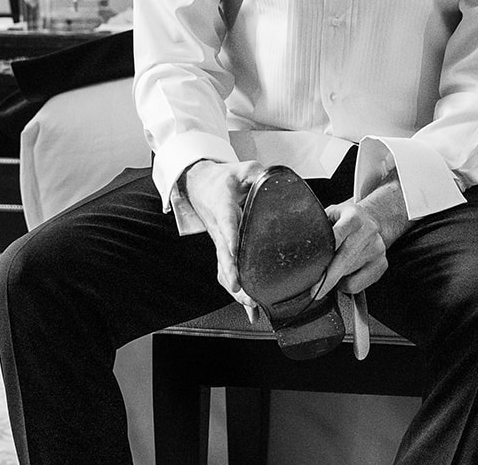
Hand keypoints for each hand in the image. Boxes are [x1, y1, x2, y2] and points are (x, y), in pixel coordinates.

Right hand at [181, 159, 267, 311]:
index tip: (233, 251)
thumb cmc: (222, 180)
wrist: (200, 186)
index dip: (230, 237)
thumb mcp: (242, 169)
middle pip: (224, 255)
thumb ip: (259, 174)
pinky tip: (251, 309)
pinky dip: (238, 293)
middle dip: (233, 274)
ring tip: (251, 304)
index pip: (226, 222)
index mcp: (223, 206)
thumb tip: (276, 181)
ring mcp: (221, 242)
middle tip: (241, 290)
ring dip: (236, 289)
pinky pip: (228, 273)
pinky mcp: (225, 250)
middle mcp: (219, 229)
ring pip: (225, 269)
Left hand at [313, 178, 409, 299]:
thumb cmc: (346, 219)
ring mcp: (377, 248)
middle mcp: (368, 231)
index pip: (338, 234)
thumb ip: (320, 225)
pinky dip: (346, 285)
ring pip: (350, 273)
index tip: (316, 263)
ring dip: (335, 279)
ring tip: (328, 272)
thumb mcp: (333, 214)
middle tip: (315, 291)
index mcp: (354, 217)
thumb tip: (299, 241)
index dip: (328, 248)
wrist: (374, 220)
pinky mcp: (382, 263)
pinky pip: (359, 284)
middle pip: (345, 258)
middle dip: (329, 277)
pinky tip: (342, 277)